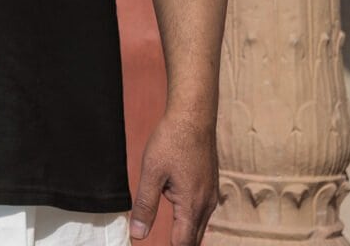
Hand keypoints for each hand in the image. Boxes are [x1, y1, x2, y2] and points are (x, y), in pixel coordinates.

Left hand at [129, 112, 218, 245]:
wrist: (193, 116)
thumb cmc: (172, 141)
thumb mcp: (152, 172)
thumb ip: (145, 205)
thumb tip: (138, 235)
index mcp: (192, 206)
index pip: (182, 244)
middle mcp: (207, 205)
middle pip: (194, 239)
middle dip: (180, 245)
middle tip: (164, 242)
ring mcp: (212, 194)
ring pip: (200, 226)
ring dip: (186, 232)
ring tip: (171, 235)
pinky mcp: (211, 184)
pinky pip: (203, 211)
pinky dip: (191, 218)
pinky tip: (181, 211)